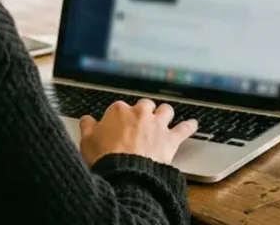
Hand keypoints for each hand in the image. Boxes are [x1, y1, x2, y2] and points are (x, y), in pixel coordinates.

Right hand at [79, 98, 197, 166]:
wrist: (126, 174)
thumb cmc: (105, 158)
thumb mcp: (87, 142)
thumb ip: (87, 127)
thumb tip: (86, 120)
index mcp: (118, 111)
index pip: (119, 107)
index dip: (118, 117)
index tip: (117, 125)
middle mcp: (140, 113)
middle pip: (144, 105)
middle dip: (143, 111)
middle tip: (140, 120)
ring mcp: (157, 125)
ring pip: (165, 110)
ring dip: (164, 113)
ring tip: (164, 116)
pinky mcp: (170, 139)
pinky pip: (184, 128)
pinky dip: (189, 126)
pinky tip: (193, 124)